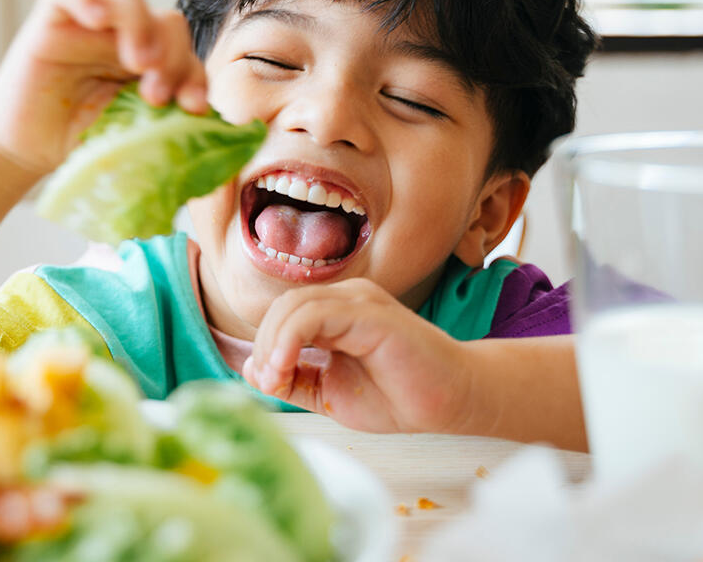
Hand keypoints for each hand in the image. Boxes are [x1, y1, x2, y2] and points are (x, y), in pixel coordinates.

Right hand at [0, 0, 207, 176]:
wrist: (24, 148)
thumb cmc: (79, 142)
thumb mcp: (129, 138)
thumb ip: (163, 128)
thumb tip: (207, 131)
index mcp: (153, 63)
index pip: (186, 54)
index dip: (195, 76)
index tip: (192, 107)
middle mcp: (125, 37)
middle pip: (166, 21)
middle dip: (172, 56)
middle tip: (156, 94)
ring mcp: (88, 24)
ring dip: (140, 24)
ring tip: (137, 62)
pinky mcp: (51, 20)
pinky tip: (95, 18)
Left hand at [242, 278, 473, 433]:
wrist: (451, 403)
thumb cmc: (397, 397)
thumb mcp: (329, 393)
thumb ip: (294, 380)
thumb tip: (251, 369)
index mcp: (336, 312)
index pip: (282, 314)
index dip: (264, 346)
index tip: (265, 384)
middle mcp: (347, 298)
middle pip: (283, 306)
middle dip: (265, 345)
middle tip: (268, 382)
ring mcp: (360, 301)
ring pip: (295, 304)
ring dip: (273, 343)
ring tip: (276, 377)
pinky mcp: (371, 313)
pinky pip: (316, 313)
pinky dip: (290, 338)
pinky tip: (287, 366)